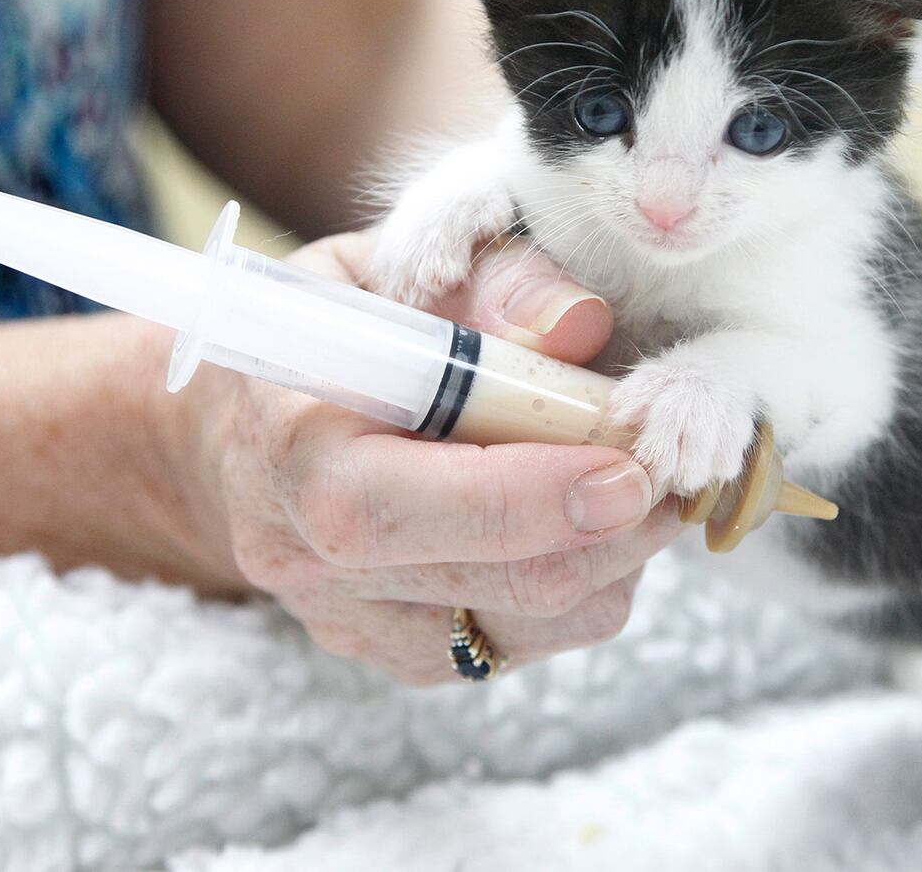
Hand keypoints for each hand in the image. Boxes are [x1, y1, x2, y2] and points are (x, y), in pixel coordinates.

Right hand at [163, 234, 679, 684]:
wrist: (245, 429)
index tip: (631, 466)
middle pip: (498, 579)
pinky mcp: (401, 655)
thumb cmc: (330, 329)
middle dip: (614, 530)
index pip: (402, 507)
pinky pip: (524, 639)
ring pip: (531, 621)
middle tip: (676, 470)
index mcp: (291, 446)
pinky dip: (580, 584)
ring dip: (611, 558)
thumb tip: (584, 325)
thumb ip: (490, 282)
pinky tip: (577, 519)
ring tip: (628, 480)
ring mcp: (353, 620)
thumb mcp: (390, 266)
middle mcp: (309, 556)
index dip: (533, 495)